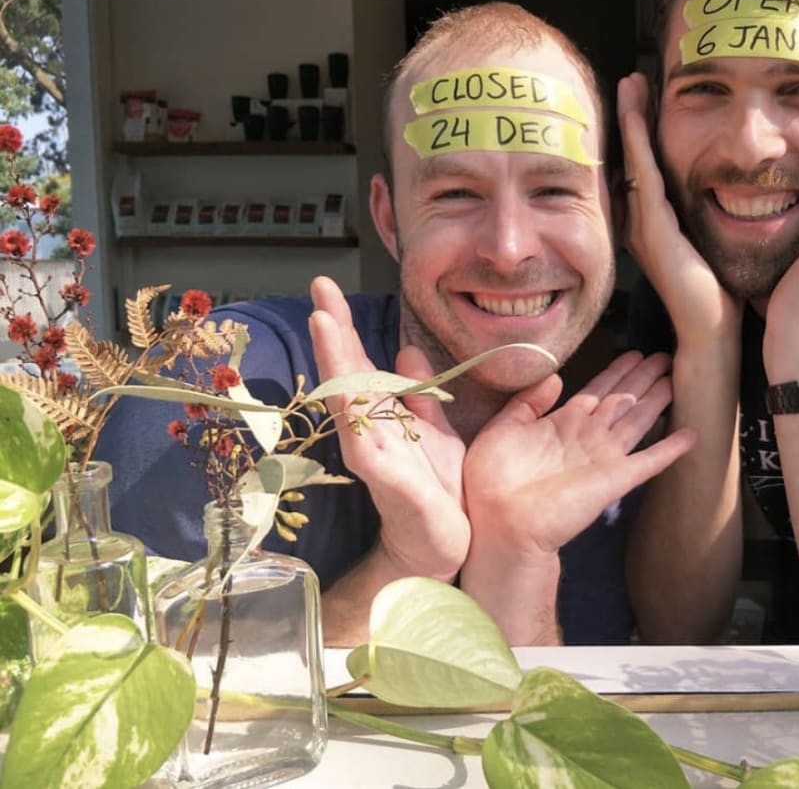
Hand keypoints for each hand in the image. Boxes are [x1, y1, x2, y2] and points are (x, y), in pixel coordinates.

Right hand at [308, 276, 468, 580]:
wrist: (443, 545)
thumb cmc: (436, 489)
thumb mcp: (434, 432)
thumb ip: (419, 395)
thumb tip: (407, 351)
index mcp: (383, 414)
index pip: (359, 362)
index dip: (344, 326)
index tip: (327, 288)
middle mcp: (369, 429)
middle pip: (345, 372)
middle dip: (332, 329)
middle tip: (319, 288)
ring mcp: (371, 452)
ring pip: (346, 399)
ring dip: (334, 361)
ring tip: (323, 321)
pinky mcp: (383, 478)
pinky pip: (363, 442)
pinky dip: (352, 416)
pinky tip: (343, 391)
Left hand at [461, 350, 696, 562]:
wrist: (501, 524)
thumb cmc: (493, 481)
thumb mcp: (502, 429)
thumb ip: (528, 401)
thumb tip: (557, 376)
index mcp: (561, 424)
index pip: (597, 390)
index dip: (617, 372)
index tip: (634, 354)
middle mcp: (587, 437)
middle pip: (623, 400)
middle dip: (643, 377)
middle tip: (666, 357)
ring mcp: (603, 457)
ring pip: (638, 419)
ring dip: (658, 399)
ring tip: (678, 379)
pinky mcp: (615, 479)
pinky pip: (649, 460)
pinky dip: (671, 448)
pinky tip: (691, 434)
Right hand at [618, 73, 741, 346]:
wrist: (711, 333)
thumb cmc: (719, 297)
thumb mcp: (713, 246)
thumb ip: (709, 221)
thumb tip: (732, 195)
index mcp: (654, 225)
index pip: (645, 168)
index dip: (643, 133)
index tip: (646, 100)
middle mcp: (641, 221)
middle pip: (632, 157)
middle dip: (631, 117)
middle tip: (630, 79)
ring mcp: (644, 224)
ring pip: (633, 159)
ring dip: (630, 120)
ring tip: (629, 83)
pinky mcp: (653, 229)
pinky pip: (642, 174)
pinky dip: (638, 142)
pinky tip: (636, 116)